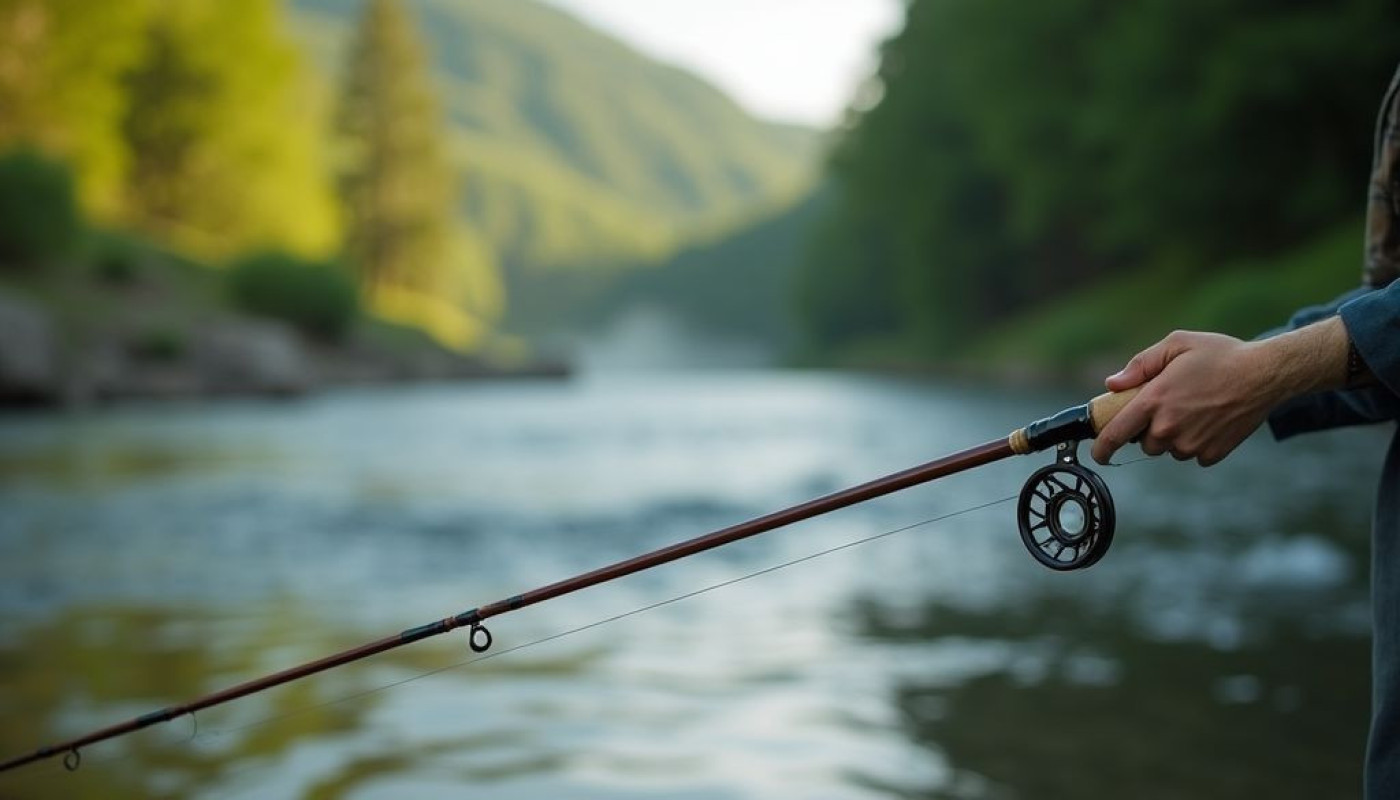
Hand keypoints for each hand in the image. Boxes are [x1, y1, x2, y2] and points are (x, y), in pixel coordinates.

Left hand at [1090, 330, 1284, 466]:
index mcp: (1154, 401)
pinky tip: (1211, 420)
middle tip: (1171, 406)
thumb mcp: (1176, 344)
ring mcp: (1191, 444)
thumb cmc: (1219, 355)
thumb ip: (1140, 365)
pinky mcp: (1211, 454)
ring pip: (1169, 449)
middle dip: (1150, 428)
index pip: (1115, 434)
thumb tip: (1112, 384)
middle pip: (1144, 443)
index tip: (1099, 453)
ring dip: (1174, 436)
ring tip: (1195, 409)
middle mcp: (1168, 428)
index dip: (1102, 447)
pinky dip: (1197, 442)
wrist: (1266, 374)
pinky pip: (1193, 455)